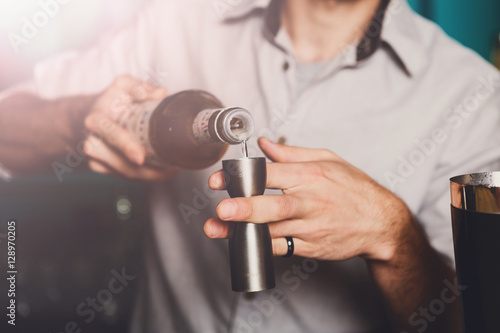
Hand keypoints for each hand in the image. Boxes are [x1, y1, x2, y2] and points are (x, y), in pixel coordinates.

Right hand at [83, 75, 179, 180]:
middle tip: (174, 164)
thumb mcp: (123, 85)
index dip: (125, 146)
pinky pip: (126, 177)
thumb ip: (140, 87)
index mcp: (96, 120)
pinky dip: (146, 176)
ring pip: (126, 173)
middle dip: (148, 169)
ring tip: (173, 168)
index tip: (140, 157)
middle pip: (121, 163)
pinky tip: (162, 170)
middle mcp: (92, 142)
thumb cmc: (113, 100)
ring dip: (151, 175)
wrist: (92, 115)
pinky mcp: (102, 169)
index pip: (110, 133)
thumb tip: (161, 92)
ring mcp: (96, 158)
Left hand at [204, 137, 411, 261]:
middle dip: (245, 208)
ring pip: (272, 231)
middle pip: (273, 206)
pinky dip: (261, 244)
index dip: (243, 175)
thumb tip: (263, 144)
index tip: (220, 179)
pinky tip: (242, 241)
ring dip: (242, 231)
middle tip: (222, 210)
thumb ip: (291, 154)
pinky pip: (281, 247)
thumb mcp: (329, 160)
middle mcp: (310, 202)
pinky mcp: (311, 247)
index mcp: (311, 176)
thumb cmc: (355, 189)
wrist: (382, 224)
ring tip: (217, 229)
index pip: (272, 173)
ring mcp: (310, 227)